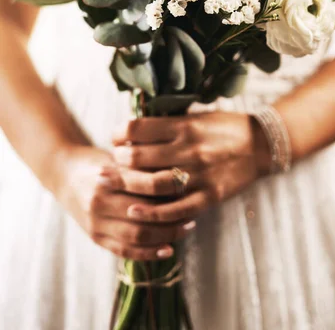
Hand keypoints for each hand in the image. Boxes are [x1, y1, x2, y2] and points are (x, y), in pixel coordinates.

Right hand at [54, 145, 196, 259]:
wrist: (64, 174)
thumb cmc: (98, 161)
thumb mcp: (117, 156)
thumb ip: (141, 166)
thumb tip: (178, 175)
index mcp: (106, 177)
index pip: (145, 184)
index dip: (170, 186)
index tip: (189, 184)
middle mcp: (99, 202)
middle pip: (143, 214)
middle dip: (172, 215)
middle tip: (194, 212)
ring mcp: (96, 223)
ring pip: (137, 236)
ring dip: (166, 235)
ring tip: (187, 228)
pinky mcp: (96, 238)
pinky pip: (125, 251)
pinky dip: (149, 253)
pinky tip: (168, 249)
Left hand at [112, 112, 269, 224]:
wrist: (261, 145)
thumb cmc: (225, 127)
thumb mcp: (197, 116)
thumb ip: (169, 123)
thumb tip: (136, 128)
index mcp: (184, 125)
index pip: (139, 128)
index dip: (120, 133)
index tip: (116, 137)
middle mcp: (188, 149)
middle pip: (139, 157)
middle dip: (118, 160)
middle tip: (112, 162)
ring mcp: (198, 175)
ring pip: (152, 184)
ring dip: (128, 184)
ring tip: (116, 182)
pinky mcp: (208, 196)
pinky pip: (175, 209)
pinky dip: (152, 213)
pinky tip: (134, 211)